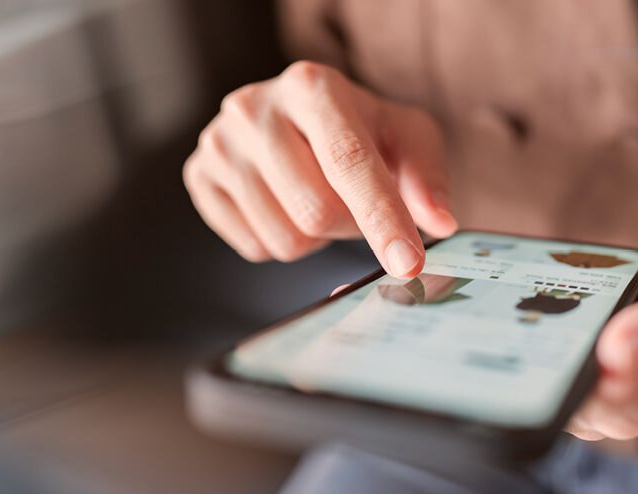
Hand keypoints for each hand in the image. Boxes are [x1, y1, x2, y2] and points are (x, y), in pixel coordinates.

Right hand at [184, 61, 456, 277]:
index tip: (408, 263)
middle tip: (354, 204)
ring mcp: (218, 142)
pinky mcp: (198, 175)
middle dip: (349, 226)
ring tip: (316, 198)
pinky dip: (281, 240)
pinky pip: (254, 247)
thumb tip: (438, 223)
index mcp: (312, 86)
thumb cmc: (361, 129)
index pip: (349, 163)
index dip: (382, 218)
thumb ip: (427, 177)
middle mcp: (254, 107)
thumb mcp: (407, 137)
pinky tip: (284, 204)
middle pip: (316, 212)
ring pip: (284, 239)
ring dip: (316, 238)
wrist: (301, 119)